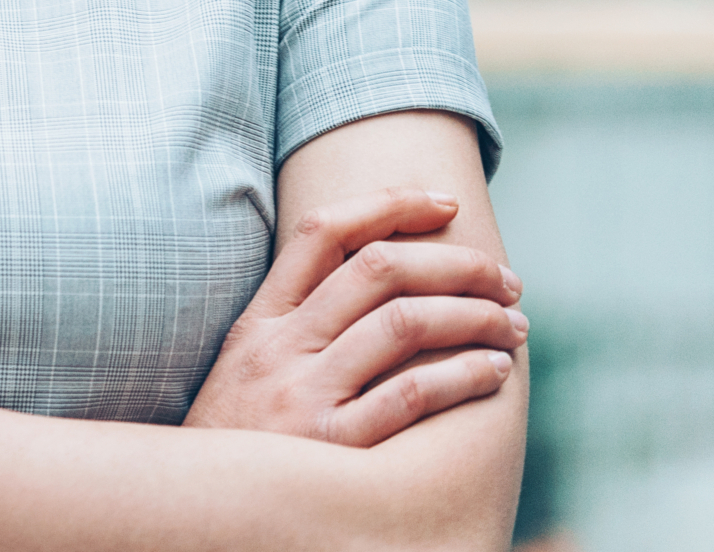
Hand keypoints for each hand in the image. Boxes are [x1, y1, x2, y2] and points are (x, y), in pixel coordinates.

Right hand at [186, 185, 525, 446]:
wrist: (200, 510)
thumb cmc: (238, 442)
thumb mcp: (245, 368)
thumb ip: (296, 324)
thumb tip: (377, 278)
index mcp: (261, 321)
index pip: (323, 232)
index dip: (389, 204)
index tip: (444, 204)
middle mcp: (281, 347)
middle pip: (377, 269)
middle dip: (455, 264)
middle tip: (505, 279)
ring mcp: (304, 395)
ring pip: (402, 323)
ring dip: (473, 316)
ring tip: (512, 325)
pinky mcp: (332, 446)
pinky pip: (410, 395)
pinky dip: (463, 375)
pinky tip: (493, 372)